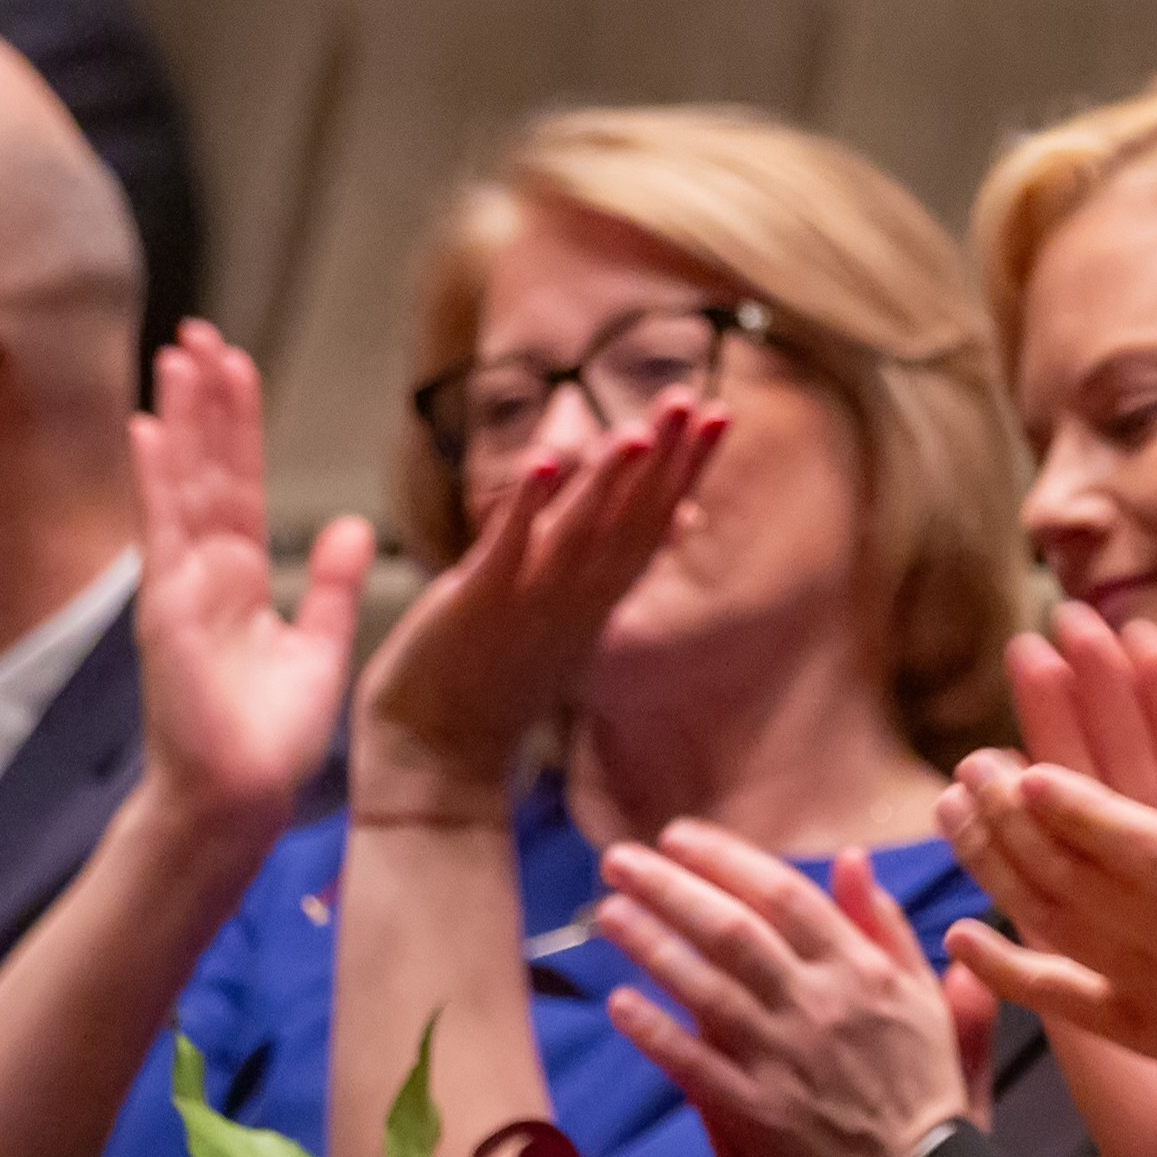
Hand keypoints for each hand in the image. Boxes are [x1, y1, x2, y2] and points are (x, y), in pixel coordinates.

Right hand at [127, 325, 371, 833]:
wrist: (241, 795)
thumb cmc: (271, 733)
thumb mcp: (318, 644)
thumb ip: (333, 584)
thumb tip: (355, 526)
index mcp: (242, 576)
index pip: (241, 481)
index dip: (239, 424)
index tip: (238, 364)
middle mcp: (206, 570)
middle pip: (208, 468)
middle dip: (206, 401)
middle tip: (202, 332)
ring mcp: (182, 585)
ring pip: (183, 484)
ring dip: (181, 420)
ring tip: (178, 354)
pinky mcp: (168, 608)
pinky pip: (162, 533)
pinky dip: (154, 480)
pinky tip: (145, 429)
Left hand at [351, 402, 713, 823]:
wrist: (437, 755)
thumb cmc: (489, 681)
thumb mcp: (556, 610)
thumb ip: (590, 551)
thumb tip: (649, 509)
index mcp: (594, 594)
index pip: (653, 519)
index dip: (687, 467)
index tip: (719, 414)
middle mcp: (575, 596)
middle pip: (632, 519)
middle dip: (665, 460)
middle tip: (697, 401)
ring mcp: (530, 601)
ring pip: (582, 532)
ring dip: (609, 480)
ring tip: (637, 428)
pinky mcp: (478, 606)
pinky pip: (508, 549)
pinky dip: (525, 505)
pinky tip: (542, 460)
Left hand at [594, 823, 972, 1156]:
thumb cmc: (923, 1087)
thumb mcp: (921, 995)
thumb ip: (885, 925)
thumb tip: (851, 859)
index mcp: (862, 971)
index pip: (784, 895)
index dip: (724, 860)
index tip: (678, 836)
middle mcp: (820, 1005)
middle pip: (732, 930)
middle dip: (669, 888)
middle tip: (618, 860)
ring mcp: (785, 1059)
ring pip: (704, 988)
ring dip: (651, 946)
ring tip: (608, 913)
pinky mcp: (758, 1112)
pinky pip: (694, 1064)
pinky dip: (655, 1031)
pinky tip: (618, 1002)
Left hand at [985, 611, 1156, 1156]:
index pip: (1134, 839)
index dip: (1072, 806)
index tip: (1022, 767)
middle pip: (1074, 872)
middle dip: (1013, 817)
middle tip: (971, 765)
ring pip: (1054, 921)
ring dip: (996, 866)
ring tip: (952, 811)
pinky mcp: (1147, 1031)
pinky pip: (1060, 998)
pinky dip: (1005, 970)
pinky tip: (961, 934)